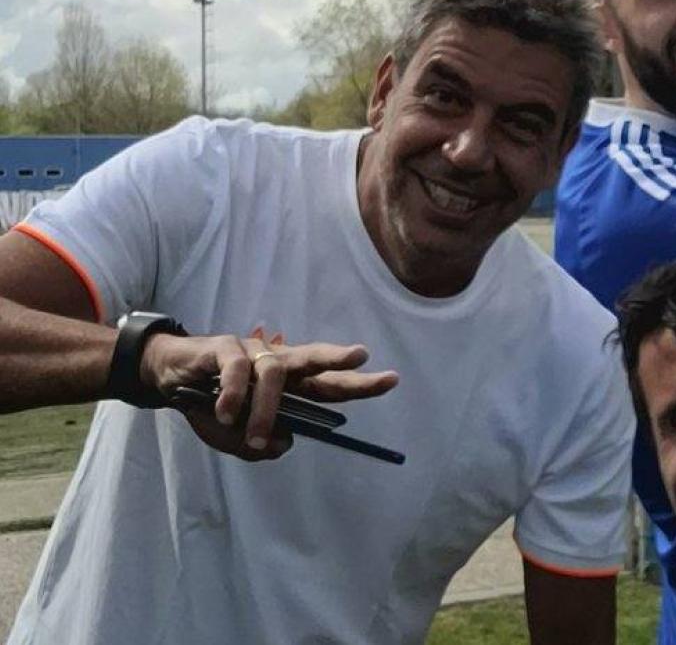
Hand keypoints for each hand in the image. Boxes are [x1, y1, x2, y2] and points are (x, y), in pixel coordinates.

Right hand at [141, 334, 398, 460]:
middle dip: (339, 360)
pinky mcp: (223, 347)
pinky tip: (224, 412)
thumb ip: (258, 445)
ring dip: (265, 409)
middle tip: (362, 357)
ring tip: (253, 438)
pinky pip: (236, 369)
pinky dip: (233, 394)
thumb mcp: (233, 437)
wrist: (167, 378)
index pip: (328, 383)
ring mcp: (251, 351)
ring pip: (273, 372)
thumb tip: (284, 443)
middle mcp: (276, 362)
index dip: (358, 383)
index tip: (391, 380)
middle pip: (314, 358)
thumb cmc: (209, 403)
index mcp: (288, 383)